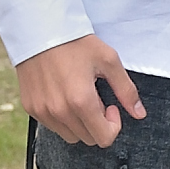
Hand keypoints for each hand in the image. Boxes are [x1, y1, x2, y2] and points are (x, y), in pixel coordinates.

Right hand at [17, 35, 144, 147]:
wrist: (41, 29)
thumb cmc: (75, 42)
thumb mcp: (108, 60)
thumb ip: (126, 90)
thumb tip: (139, 113)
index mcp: (81, 101)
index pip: (104, 138)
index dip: (113, 125)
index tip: (111, 106)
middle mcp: (59, 111)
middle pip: (88, 139)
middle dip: (98, 123)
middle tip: (96, 98)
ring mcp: (43, 111)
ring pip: (70, 135)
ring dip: (80, 123)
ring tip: (79, 97)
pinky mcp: (31, 107)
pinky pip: (52, 126)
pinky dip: (62, 118)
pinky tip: (64, 95)